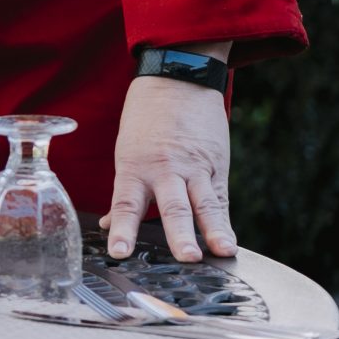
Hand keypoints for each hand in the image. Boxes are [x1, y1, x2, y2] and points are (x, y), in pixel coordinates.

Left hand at [104, 76, 233, 261]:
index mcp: (135, 167)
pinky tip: (229, 243)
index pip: (126, 203)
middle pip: (173, 207)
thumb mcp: (126, 152)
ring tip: (222, 252)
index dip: (123, 229)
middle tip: (186, 258)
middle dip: (180, 234)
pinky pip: (220, 199)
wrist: (177, 80)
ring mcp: (195, 168)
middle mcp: (165, 170)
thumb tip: (109, 223)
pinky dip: (224, 222)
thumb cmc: (146, 120)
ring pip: (205, 204)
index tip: (119, 252)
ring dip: (213, 231)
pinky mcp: (217, 165)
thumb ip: (125, 191)